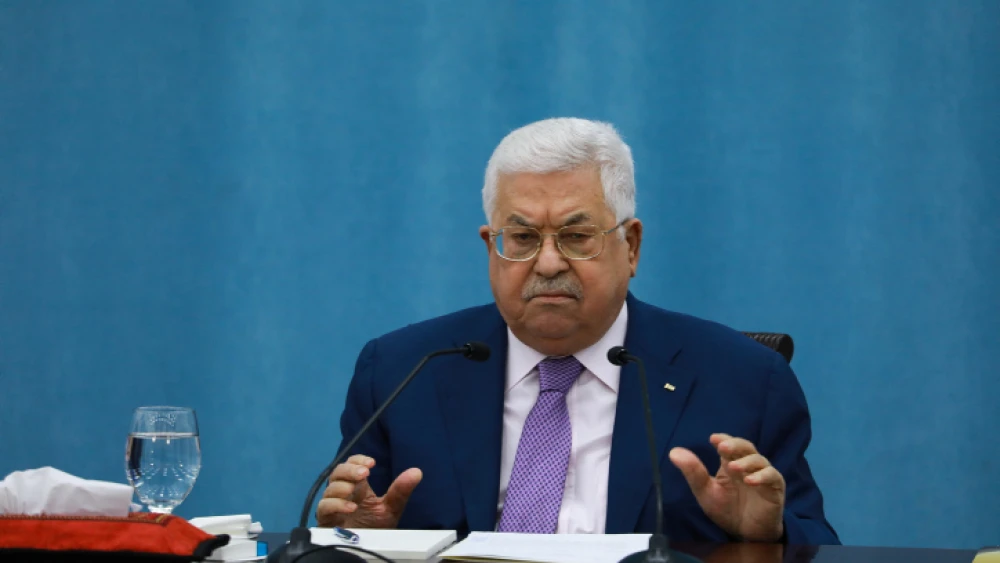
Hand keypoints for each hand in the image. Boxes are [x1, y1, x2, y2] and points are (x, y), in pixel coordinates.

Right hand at [316, 455, 422, 527]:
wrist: (370, 549)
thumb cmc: (377, 527)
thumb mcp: (391, 508)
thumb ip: (400, 491)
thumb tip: (417, 472)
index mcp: (358, 487)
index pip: (352, 464)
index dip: (358, 460)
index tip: (371, 463)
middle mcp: (344, 492)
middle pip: (338, 472)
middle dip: (349, 470)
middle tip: (364, 474)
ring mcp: (334, 505)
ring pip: (330, 489)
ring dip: (342, 486)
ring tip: (353, 490)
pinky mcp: (327, 520)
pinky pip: (324, 507)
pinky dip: (336, 505)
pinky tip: (351, 508)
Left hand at [669, 433, 784, 541]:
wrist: (745, 534)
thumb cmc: (726, 510)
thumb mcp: (706, 492)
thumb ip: (693, 473)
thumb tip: (674, 452)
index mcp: (729, 463)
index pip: (728, 445)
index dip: (723, 440)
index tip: (713, 439)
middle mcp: (747, 465)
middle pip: (746, 447)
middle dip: (735, 445)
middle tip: (723, 447)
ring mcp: (762, 475)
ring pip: (759, 460)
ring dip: (746, 462)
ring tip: (733, 468)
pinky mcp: (775, 488)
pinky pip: (772, 477)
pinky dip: (762, 476)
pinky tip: (749, 481)